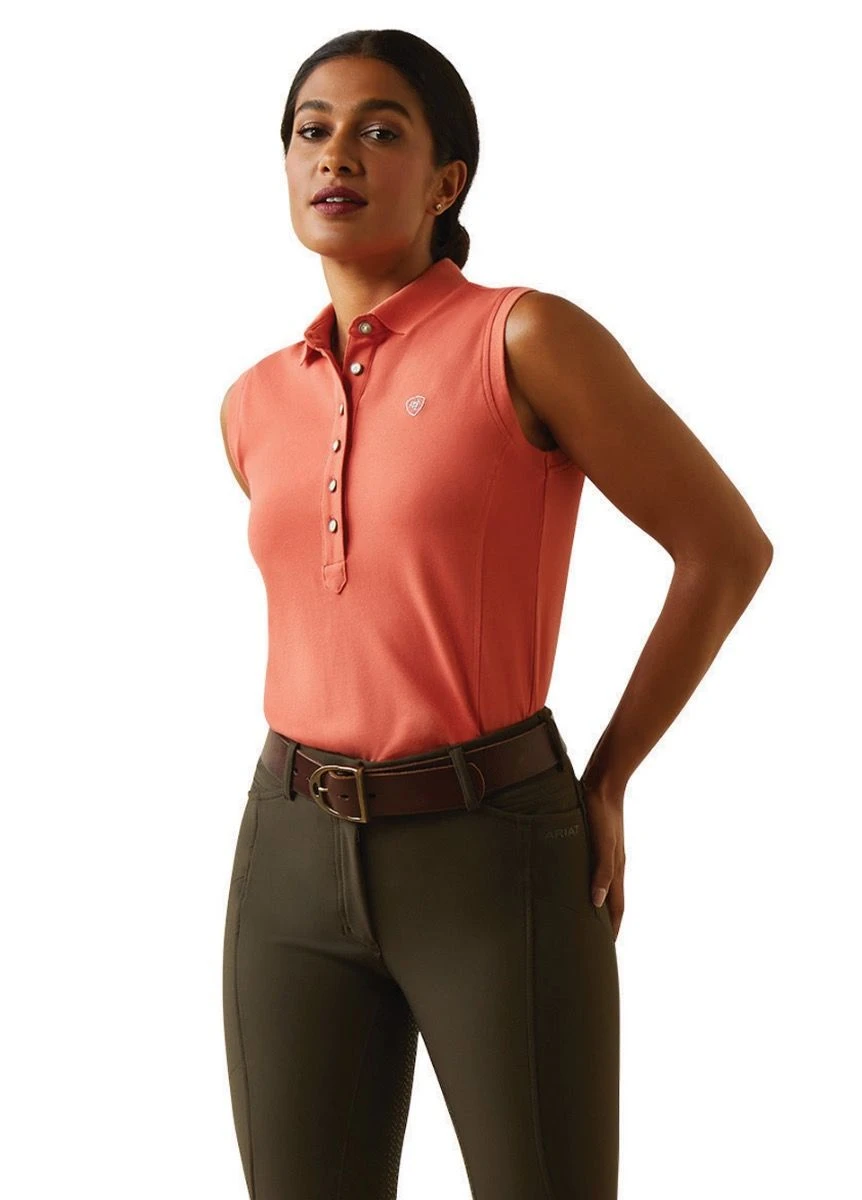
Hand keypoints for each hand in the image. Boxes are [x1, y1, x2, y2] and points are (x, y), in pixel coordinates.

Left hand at [583, 782, 624, 939]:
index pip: (616, 908)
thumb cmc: (601, 813)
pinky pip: (591, 871)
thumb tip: (596, 902)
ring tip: (581, 919)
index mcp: (616, 869)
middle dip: (603, 922)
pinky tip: (572, 885)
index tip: (605, 949)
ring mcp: (603, 854)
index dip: (612, 928)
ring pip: (599, 887)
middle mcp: (611, 865)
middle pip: (609, 901)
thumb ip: (601, 871)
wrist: (602, 782)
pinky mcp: (593, 843)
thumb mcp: (603, 844)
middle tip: (591, 941)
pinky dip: (585, 885)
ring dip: (594, 905)